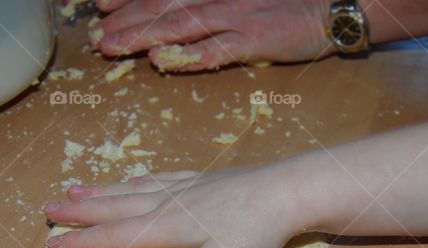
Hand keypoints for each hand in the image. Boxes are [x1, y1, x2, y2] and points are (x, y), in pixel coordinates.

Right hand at [45, 161, 318, 247]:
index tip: (52, 244)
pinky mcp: (205, 179)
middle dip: (81, 212)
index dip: (83, 243)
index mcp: (167, 227)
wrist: (290, 191)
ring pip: (133, 189)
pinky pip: (160, 177)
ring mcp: (187, 188)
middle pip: (115, 207)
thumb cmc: (256, 231)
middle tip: (48, 208)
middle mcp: (169, 203)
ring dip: (103, 191)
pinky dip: (139, 180)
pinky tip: (138, 179)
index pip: (116, 237)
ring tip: (78, 188)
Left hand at [92, 0, 333, 68]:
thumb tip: (171, 22)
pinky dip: (186, 56)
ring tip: (111, 47)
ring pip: (179, 24)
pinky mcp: (254, 39)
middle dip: (125, 19)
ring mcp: (236, 15)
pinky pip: (215, 49)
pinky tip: (162, 61)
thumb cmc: (286, 4)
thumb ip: (208, 6)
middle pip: (162, 4)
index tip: (98, 5)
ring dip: (142, 36)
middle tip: (95, 36)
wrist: (331, 7)